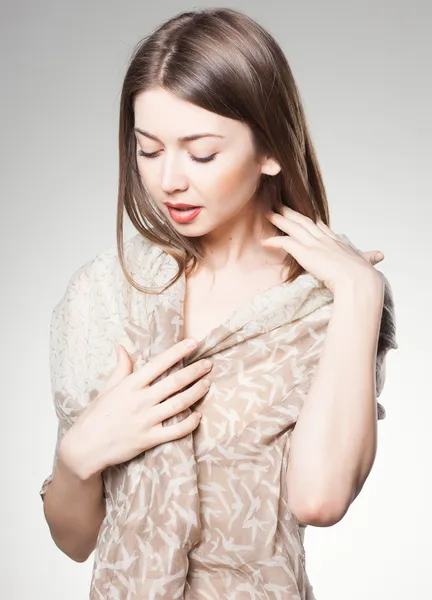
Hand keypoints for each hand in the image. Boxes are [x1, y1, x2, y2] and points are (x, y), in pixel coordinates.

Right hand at [59, 339, 212, 478]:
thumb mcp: (107, 389)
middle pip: (175, 382)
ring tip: (207, 384)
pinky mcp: (148, 439)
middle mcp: (140, 400)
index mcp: (130, 385)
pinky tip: (198, 415)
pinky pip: (176, 430)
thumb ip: (120, 368)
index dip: (178, 351)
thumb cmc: (96, 416)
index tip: (194, 342)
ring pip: (180, 403)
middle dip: (195, 371)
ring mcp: (145, 420)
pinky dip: (190, 423)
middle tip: (208, 364)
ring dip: (197, 392)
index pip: (159, 363)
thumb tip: (121, 346)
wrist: (84, 448)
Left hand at [261, 206, 383, 292]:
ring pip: (293, 227)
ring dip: (279, 219)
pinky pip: (285, 243)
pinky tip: (265, 241)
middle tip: (279, 205)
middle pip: (304, 221)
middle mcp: (325, 239)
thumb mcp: (367, 264)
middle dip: (291, 213)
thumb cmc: (364, 276)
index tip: (303, 213)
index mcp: (337, 241)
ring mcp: (314, 244)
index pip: (321, 226)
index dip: (311, 219)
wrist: (358, 280)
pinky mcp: (305, 253)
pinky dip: (274, 241)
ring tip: (267, 213)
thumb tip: (380, 256)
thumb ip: (369, 258)